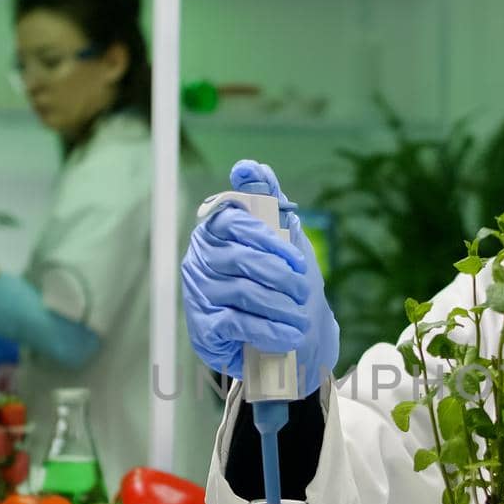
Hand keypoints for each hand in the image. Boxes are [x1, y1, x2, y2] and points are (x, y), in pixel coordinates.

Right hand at [181, 160, 337, 397]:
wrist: (282, 337)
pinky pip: (237, 323)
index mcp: (216, 232)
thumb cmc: (280, 283)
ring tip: (301, 319)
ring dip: (280, 306)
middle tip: (304, 291)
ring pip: (243, 292)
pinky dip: (269, 329)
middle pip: (241, 259)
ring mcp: (199, 294)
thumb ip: (268, 200)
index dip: (269, 239)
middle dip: (281, 277)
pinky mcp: (203, 328)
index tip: (298, 259)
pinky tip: (288, 335)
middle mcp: (200, 260)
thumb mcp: (282, 239)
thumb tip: (249, 166)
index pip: (233, 221)